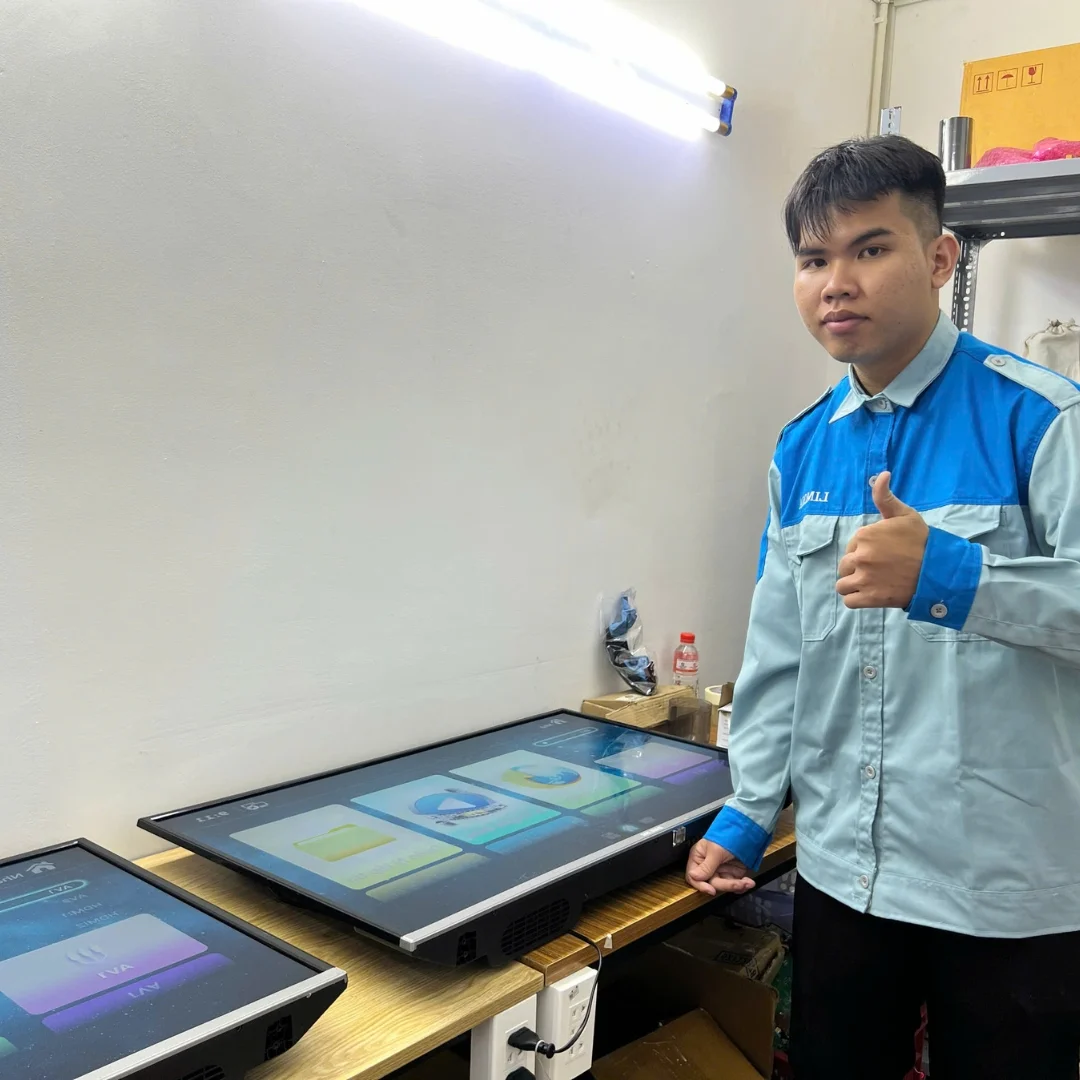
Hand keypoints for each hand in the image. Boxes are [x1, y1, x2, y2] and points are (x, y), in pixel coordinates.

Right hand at [685, 839, 754, 896]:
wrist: (747, 831)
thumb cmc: (727, 835)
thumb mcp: (715, 850)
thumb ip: (706, 866)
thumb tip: (693, 876)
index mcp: (699, 857)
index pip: (693, 877)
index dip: (701, 885)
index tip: (711, 890)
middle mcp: (708, 866)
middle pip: (712, 883)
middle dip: (727, 884)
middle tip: (738, 884)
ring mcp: (721, 870)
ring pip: (725, 886)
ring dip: (737, 885)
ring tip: (747, 882)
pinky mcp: (733, 873)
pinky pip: (735, 885)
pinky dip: (742, 885)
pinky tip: (748, 882)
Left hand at [836, 471, 928, 608]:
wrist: (940, 570)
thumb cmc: (922, 541)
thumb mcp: (904, 515)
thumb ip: (885, 497)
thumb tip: (882, 474)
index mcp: (865, 535)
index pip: (851, 546)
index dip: (863, 550)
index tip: (881, 553)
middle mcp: (861, 556)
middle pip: (845, 565)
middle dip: (857, 568)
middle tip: (878, 570)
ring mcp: (864, 578)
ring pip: (843, 584)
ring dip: (853, 584)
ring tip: (871, 583)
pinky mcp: (870, 598)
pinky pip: (849, 601)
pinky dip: (856, 599)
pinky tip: (869, 594)